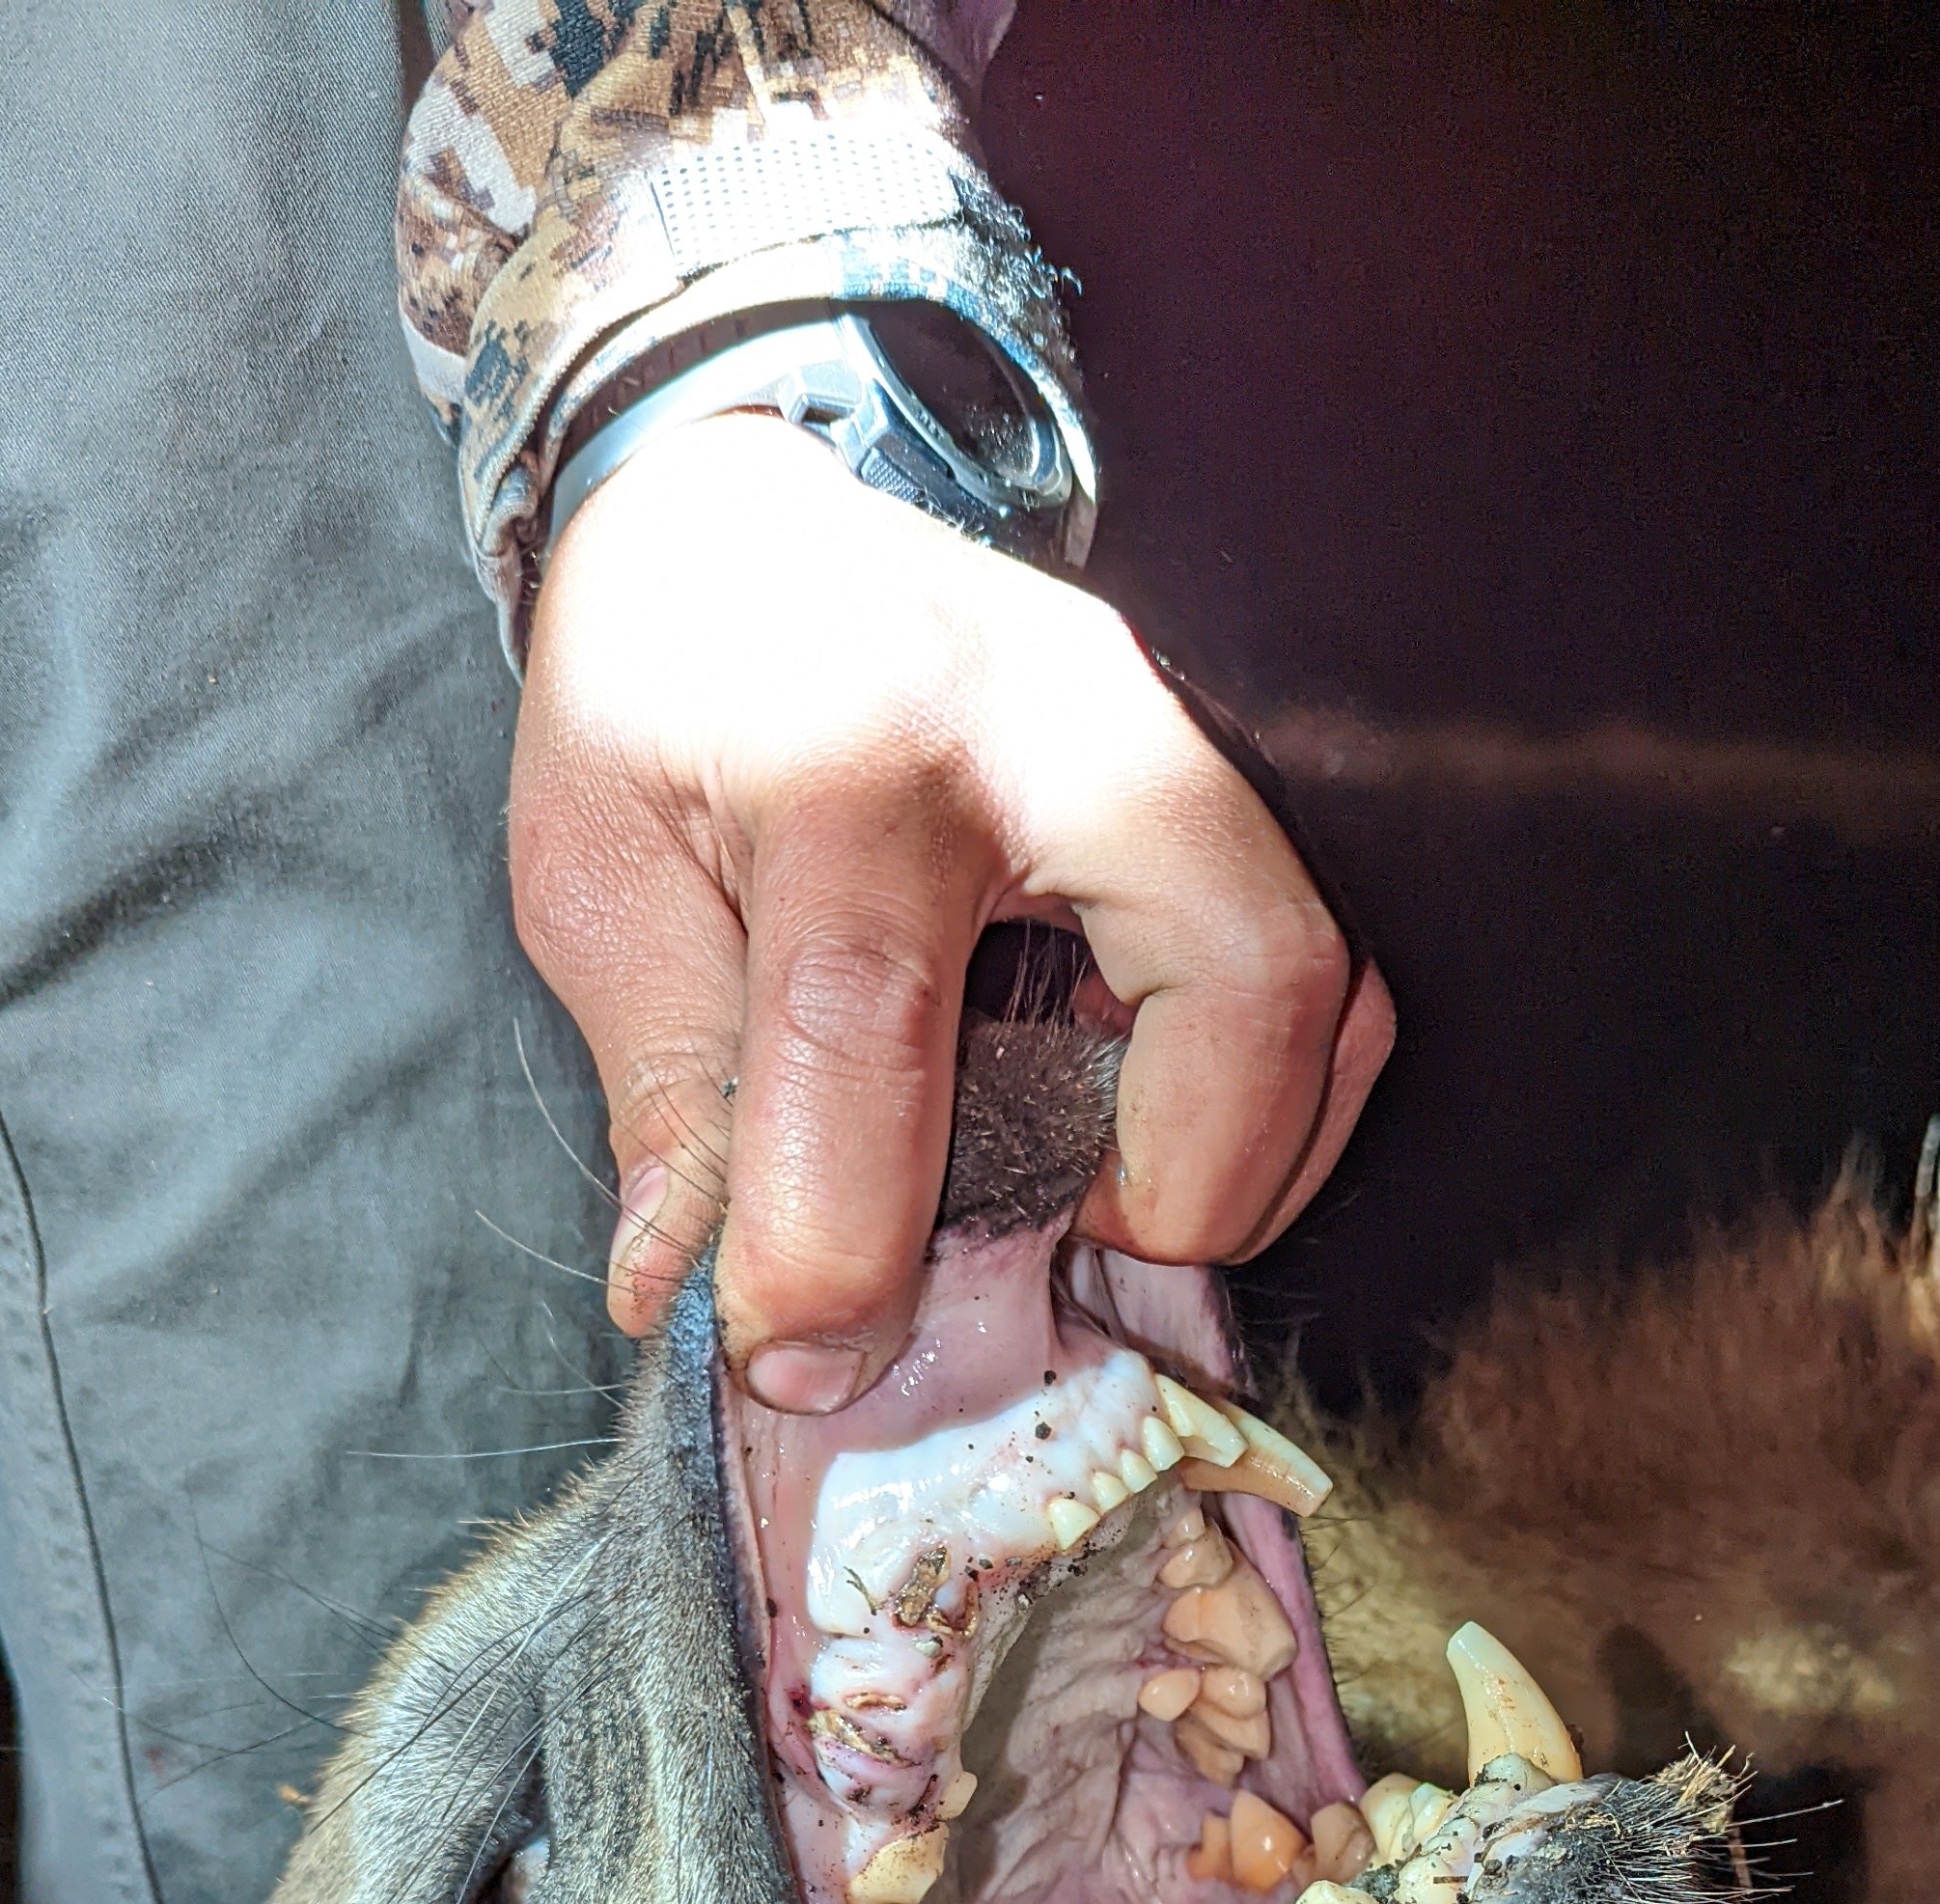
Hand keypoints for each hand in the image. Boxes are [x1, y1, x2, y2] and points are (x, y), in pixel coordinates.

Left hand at [511, 408, 1393, 1409]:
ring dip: (1247, 1156)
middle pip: (1245, 982)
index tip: (802, 1356)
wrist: (751, 512)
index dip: (836, 1237)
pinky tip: (1133, 1128)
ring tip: (1094, 1199)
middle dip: (1179, 1185)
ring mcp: (1186, 749)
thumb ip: (671, 1095)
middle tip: (1054, 1244)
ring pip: (1337, 993)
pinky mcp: (1236, 796)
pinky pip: (1333, 983)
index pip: (869, 1022)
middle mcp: (1068, 725)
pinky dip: (1263, 1104)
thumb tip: (700, 1306)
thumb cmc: (671, 691)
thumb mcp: (602, 878)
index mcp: (856, 745)